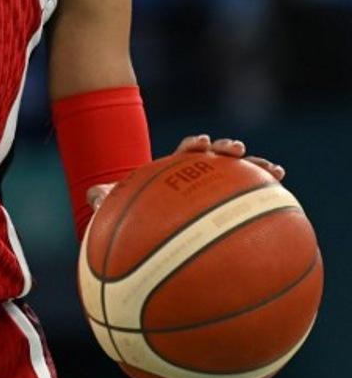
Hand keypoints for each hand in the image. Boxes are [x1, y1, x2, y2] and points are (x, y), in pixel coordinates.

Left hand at [86, 134, 285, 212]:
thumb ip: (106, 200)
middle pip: (217, 158)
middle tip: (237, 148)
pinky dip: (266, 202)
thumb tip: (92, 195)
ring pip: (239, 177)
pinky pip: (248, 206)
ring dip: (257, 171)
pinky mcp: (225, 208)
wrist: (144, 232)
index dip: (193, 147)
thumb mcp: (116, 208)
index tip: (199, 144)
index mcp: (172, 172)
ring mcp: (213, 191)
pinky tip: (285, 205)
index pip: (184, 154)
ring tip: (276, 171)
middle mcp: (196, 177)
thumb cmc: (131, 218)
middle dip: (228, 150)